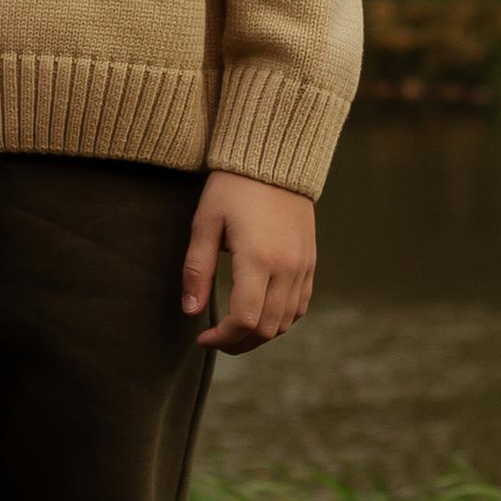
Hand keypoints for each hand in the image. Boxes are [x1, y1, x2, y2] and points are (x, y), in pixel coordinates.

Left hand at [184, 171, 316, 354]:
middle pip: (267, 328)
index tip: (201, 337)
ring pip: (285, 322)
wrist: (275, 159)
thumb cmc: (233, 187)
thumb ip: (197, 270)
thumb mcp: (206, 223)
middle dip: (238, 342)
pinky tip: (259, 314)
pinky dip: (280, 319)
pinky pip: (300, 306)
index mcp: (257, 258)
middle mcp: (286, 268)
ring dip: (259, 334)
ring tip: (233, 329)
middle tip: (214, 337)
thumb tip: (190, 311)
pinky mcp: (310, 262)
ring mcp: (303, 267)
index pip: (244, 319)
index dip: (221, 338)